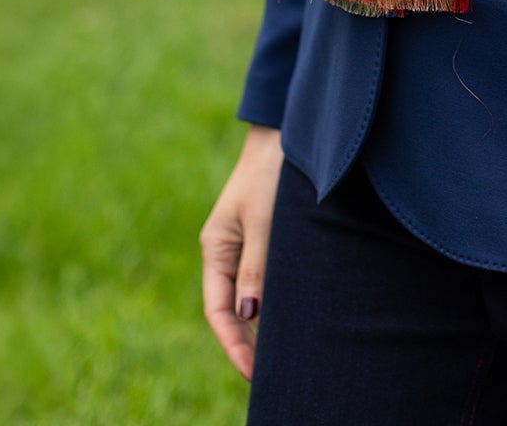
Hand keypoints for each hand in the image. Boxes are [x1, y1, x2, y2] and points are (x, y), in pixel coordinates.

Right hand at [200, 124, 283, 380]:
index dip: (233, 344)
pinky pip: (265, 279)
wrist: (286, 131)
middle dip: (247, 343)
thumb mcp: (264, 220)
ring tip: (282, 356)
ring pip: (250, 296)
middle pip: (232, 310)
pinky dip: (273, 300)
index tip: (252, 372)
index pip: (218, 310)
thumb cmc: (271, 172)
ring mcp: (244, 244)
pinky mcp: (265, 236)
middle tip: (270, 375)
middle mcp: (226, 251)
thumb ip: (256, 267)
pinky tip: (290, 316)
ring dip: (262, 324)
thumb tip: (248, 315)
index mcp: (216, 249)